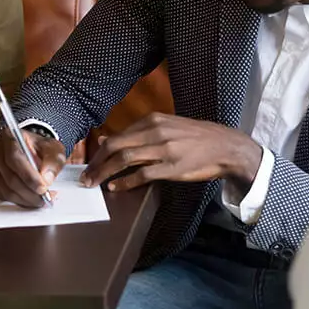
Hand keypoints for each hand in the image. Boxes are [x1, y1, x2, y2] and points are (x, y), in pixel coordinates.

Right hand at [0, 129, 65, 208]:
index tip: (42, 187)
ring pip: (6, 189)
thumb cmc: (41, 149)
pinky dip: (18, 201)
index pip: (14, 157)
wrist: (33, 152)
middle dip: (29, 191)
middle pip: (9, 176)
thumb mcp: (54, 150)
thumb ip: (53, 162)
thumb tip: (46, 178)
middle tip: (45, 197)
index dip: (28, 175)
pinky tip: (30, 199)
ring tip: (41, 200)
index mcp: (9, 135)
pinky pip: (2, 196)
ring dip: (25, 199)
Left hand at [80, 113, 262, 193]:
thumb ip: (137, 133)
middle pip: (115, 146)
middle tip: (84, 177)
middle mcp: (155, 132)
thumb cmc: (194, 138)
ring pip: (124, 159)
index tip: (89, 163)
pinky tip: (116, 188)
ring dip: (105, 173)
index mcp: (152, 120)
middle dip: (96, 163)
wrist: (224, 146)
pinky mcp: (171, 167)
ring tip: (94, 184)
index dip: (99, 151)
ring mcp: (163, 149)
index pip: (117, 135)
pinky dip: (126, 182)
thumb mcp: (165, 128)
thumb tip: (106, 139)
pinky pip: (142, 174)